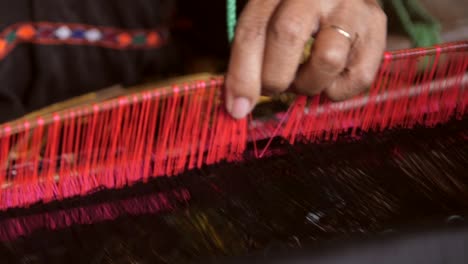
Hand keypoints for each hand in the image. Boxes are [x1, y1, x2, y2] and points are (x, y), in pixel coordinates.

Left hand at [225, 0, 386, 118]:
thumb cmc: (294, 15)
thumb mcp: (266, 23)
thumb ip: (249, 56)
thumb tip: (238, 107)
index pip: (253, 30)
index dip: (242, 75)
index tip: (237, 108)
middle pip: (287, 36)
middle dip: (274, 78)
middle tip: (274, 86)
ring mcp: (351, 6)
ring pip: (327, 59)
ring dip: (308, 84)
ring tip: (303, 78)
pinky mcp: (377, 26)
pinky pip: (358, 77)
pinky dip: (337, 91)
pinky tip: (328, 78)